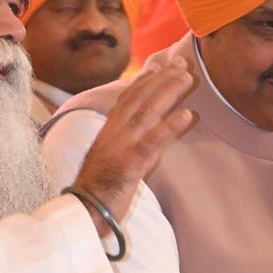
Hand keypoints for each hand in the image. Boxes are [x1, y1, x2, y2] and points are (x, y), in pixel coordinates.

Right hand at [71, 61, 195, 227]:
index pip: (128, 98)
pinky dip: (171, 126)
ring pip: (147, 111)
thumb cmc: (100, 188)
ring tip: (187, 78)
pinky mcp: (130, 163)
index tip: (161, 66)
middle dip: (162, 78)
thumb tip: (156, 139)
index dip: (145, 81)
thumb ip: (134, 145)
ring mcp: (122, 146)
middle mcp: (114, 132)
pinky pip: (153, 141)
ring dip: (168, 92)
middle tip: (182, 63)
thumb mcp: (115, 159)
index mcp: (109, 131)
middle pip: (140, 98)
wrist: (85, 209)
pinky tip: (188, 115)